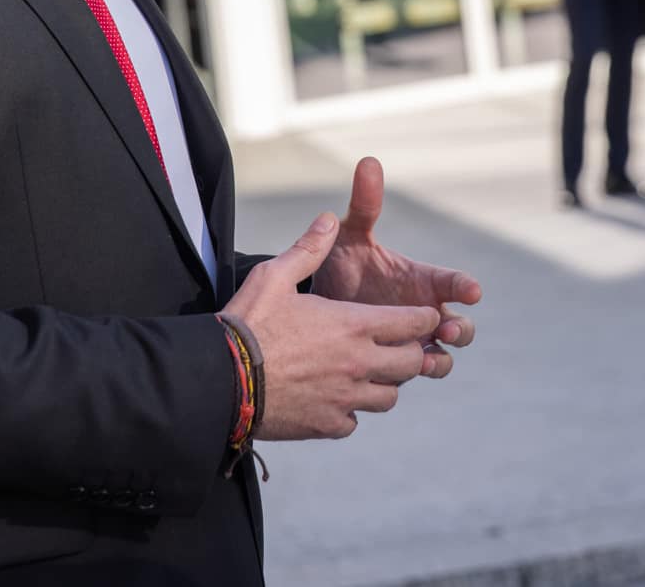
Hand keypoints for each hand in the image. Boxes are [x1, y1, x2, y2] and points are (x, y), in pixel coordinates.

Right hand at [226, 212, 444, 439]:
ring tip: (365, 373)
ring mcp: (345, 398)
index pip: (414, 324)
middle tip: (395, 346)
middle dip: (410, 353)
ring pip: (388, 397)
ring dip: (382, 384)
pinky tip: (334, 398)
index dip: (424, 319)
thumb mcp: (275, 276)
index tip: (424, 317)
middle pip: (411, 363)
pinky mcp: (327, 424)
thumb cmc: (249, 323)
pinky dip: (349, 411)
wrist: (221, 379)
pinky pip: (354, 421)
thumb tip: (329, 220)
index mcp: (353, 325)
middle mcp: (358, 363)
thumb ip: (308, 249)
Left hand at [312, 158, 482, 376]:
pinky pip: (413, 377)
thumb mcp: (351, 236)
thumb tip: (368, 162)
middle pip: (461, 325)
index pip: (452, 282)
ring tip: (427, 359)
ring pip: (443, 357)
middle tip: (448, 328)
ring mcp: (413, 342)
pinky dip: (412, 377)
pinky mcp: (396, 366)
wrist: (315, 306)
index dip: (463, 285)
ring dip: (440, 359)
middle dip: (460, 328)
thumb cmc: (342, 264)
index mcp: (420, 280)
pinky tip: (397, 377)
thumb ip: (364, 204)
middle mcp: (424, 313)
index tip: (471, 289)